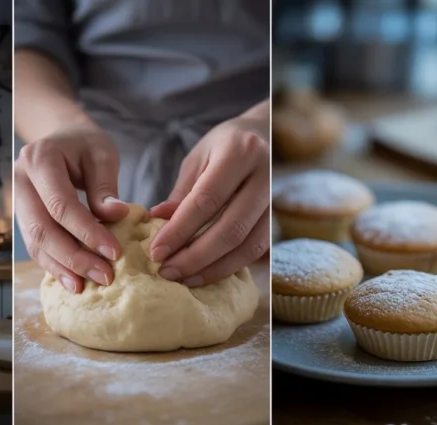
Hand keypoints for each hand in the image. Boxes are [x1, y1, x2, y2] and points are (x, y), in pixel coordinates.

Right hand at [15, 122, 128, 293]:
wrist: (60, 136)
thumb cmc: (84, 144)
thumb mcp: (101, 154)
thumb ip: (105, 186)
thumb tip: (117, 215)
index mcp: (40, 160)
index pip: (61, 205)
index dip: (87, 232)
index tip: (114, 253)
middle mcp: (21, 181)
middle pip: (42, 229)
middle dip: (74, 257)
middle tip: (104, 276)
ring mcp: (17, 200)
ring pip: (35, 242)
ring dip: (62, 267)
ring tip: (87, 286)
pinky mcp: (22, 216)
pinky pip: (35, 245)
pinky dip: (54, 264)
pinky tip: (73, 280)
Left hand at [149, 114, 269, 286]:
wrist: (265, 133)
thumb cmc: (224, 145)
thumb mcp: (198, 158)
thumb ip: (181, 192)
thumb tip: (157, 222)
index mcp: (239, 152)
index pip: (206, 200)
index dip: (180, 230)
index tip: (156, 252)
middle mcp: (264, 175)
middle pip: (231, 229)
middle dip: (195, 257)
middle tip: (167, 271)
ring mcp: (277, 199)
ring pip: (248, 246)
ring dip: (214, 268)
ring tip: (184, 278)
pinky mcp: (279, 217)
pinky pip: (257, 250)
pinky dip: (230, 266)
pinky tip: (206, 273)